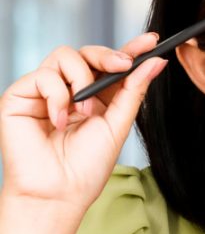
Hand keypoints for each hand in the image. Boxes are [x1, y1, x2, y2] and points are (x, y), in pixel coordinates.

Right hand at [0, 33, 166, 214]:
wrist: (57, 193)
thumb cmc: (86, 166)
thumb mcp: (118, 125)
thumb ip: (133, 91)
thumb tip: (155, 61)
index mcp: (95, 96)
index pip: (111, 64)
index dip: (131, 49)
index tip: (152, 41)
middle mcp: (69, 89)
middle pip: (87, 52)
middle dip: (108, 54)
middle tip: (124, 64)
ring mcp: (44, 91)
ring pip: (65, 55)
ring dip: (82, 79)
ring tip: (85, 112)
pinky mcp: (20, 96)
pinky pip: (43, 76)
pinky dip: (57, 96)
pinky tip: (60, 120)